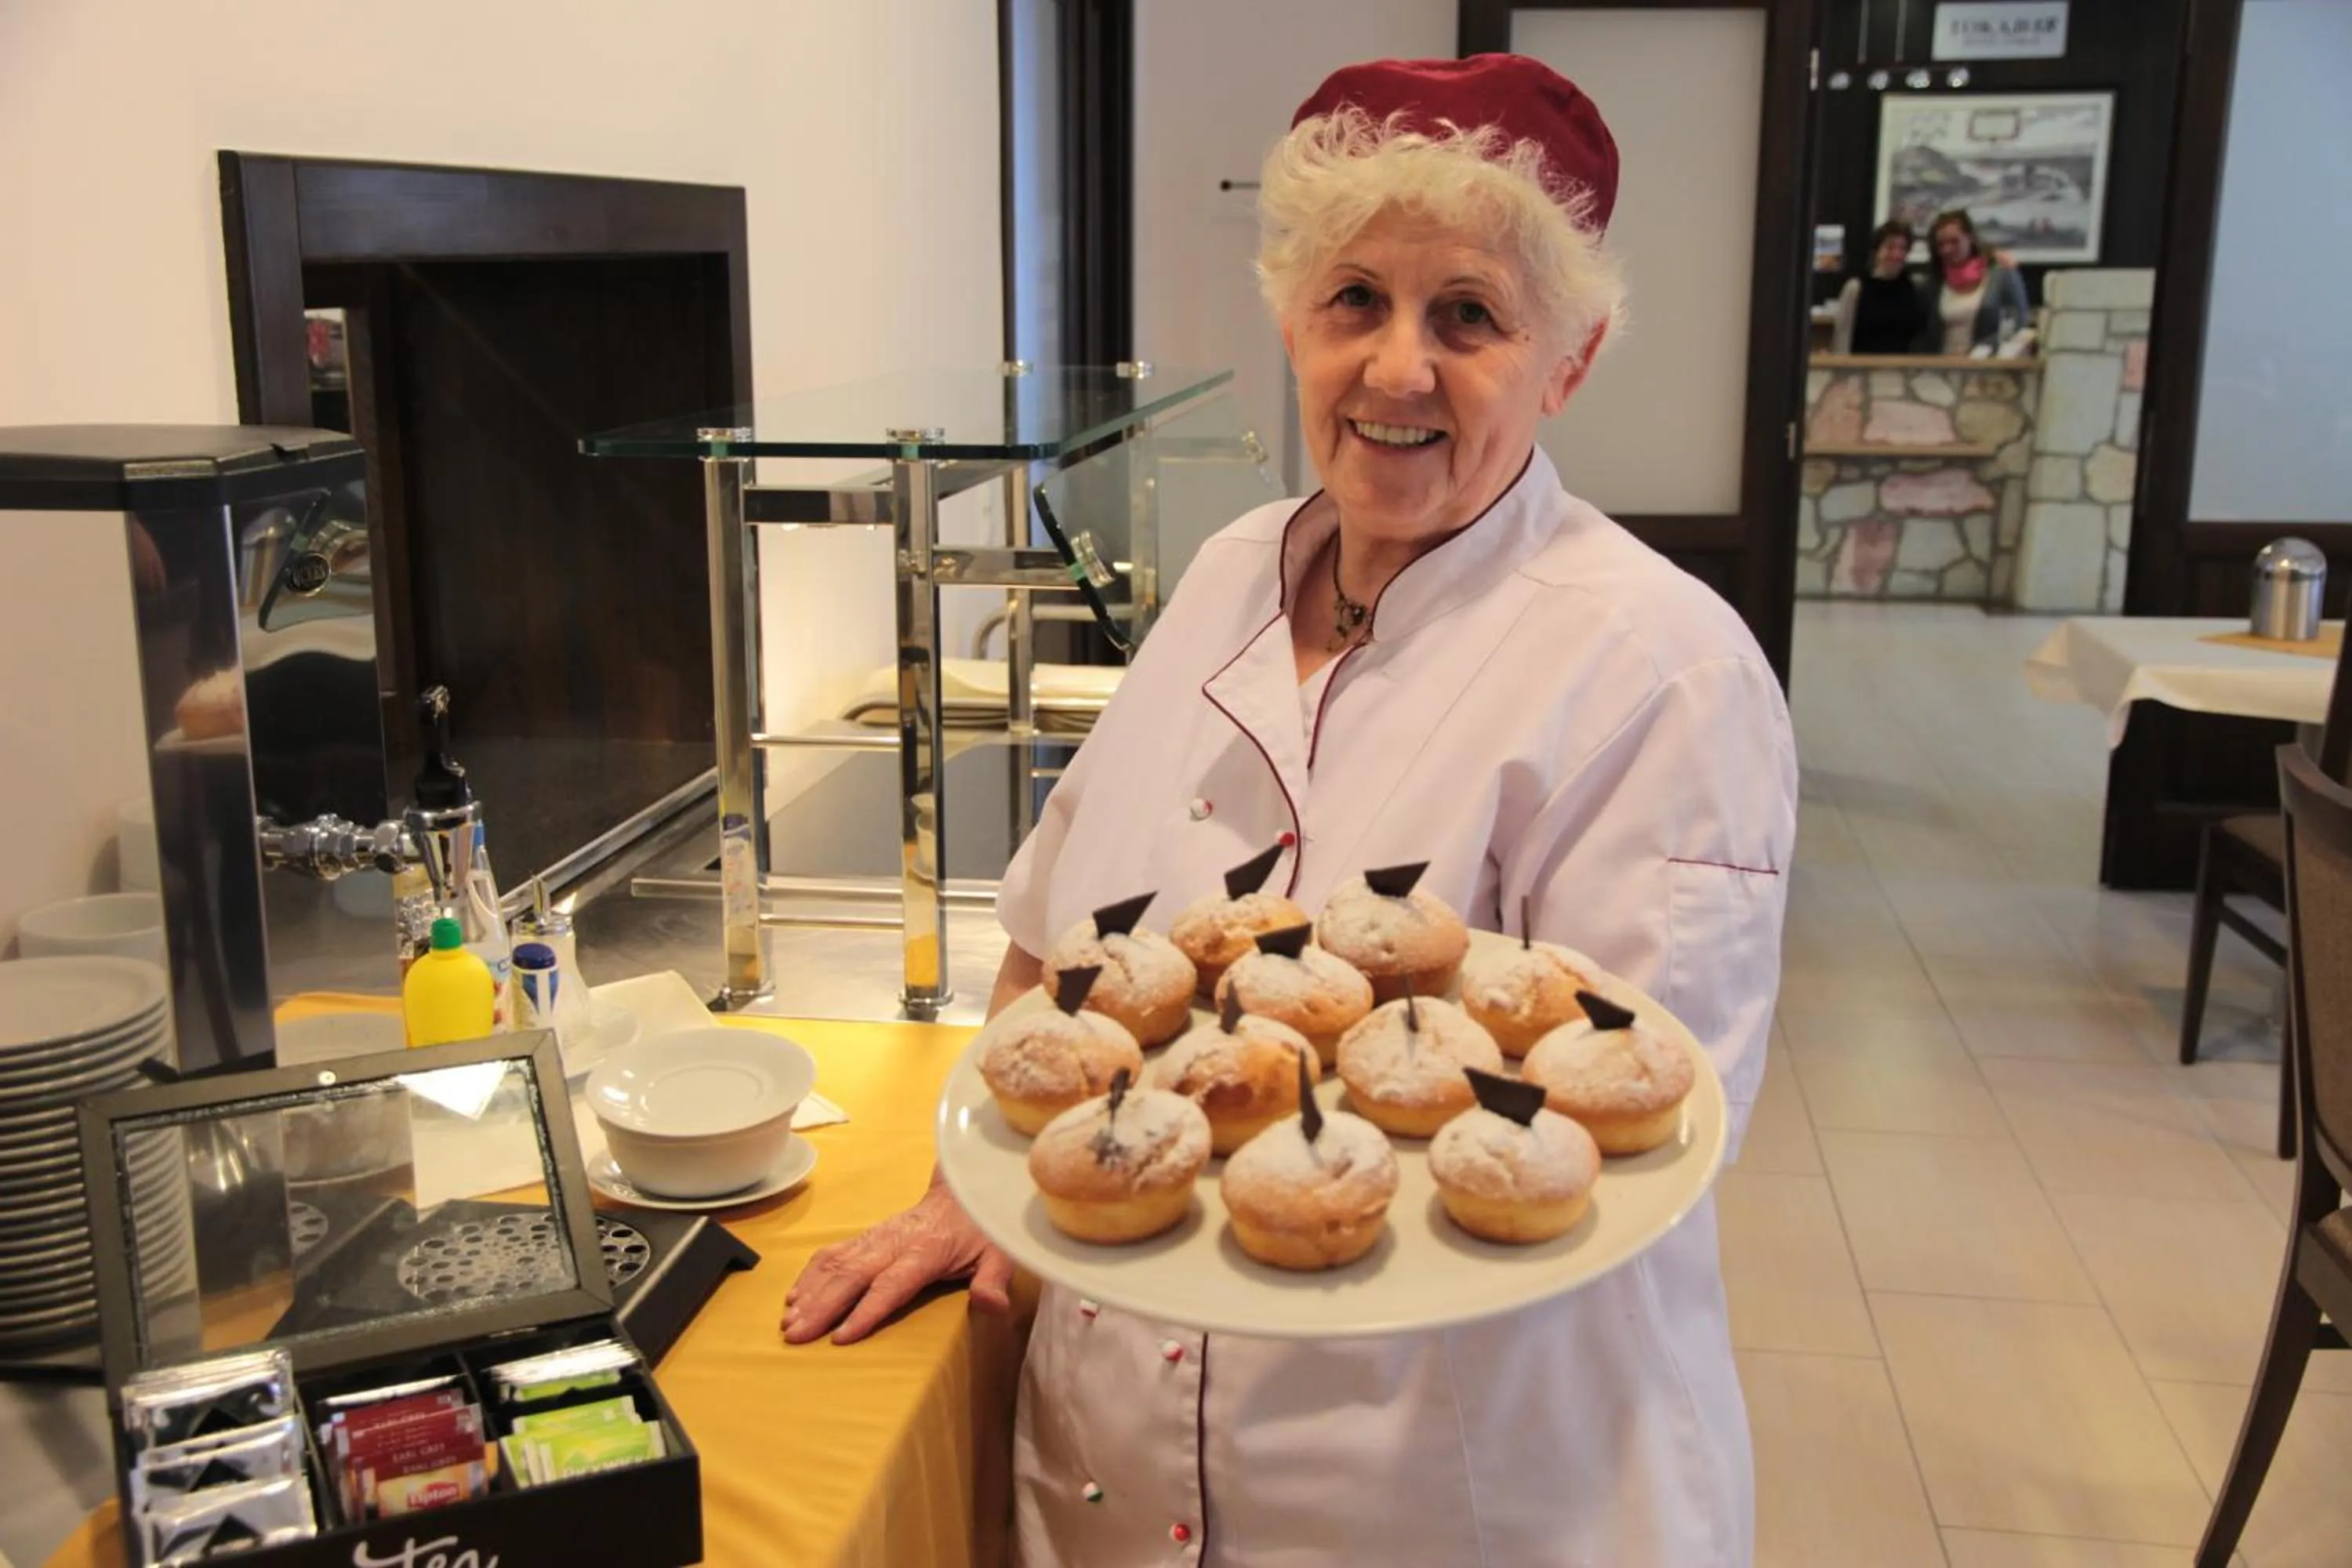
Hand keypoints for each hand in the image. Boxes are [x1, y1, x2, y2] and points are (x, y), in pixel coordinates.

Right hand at [782, 1174, 1011, 1344]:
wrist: (962, 1190)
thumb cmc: (980, 1230)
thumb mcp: (999, 1255)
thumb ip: (993, 1281)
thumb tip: (992, 1305)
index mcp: (926, 1252)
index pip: (891, 1285)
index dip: (866, 1310)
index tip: (841, 1335)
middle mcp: (894, 1243)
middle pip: (852, 1275)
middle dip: (822, 1306)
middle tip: (796, 1334)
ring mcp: (876, 1238)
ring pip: (836, 1263)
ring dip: (810, 1291)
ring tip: (788, 1321)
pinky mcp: (866, 1237)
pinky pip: (832, 1253)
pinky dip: (810, 1275)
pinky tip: (794, 1297)